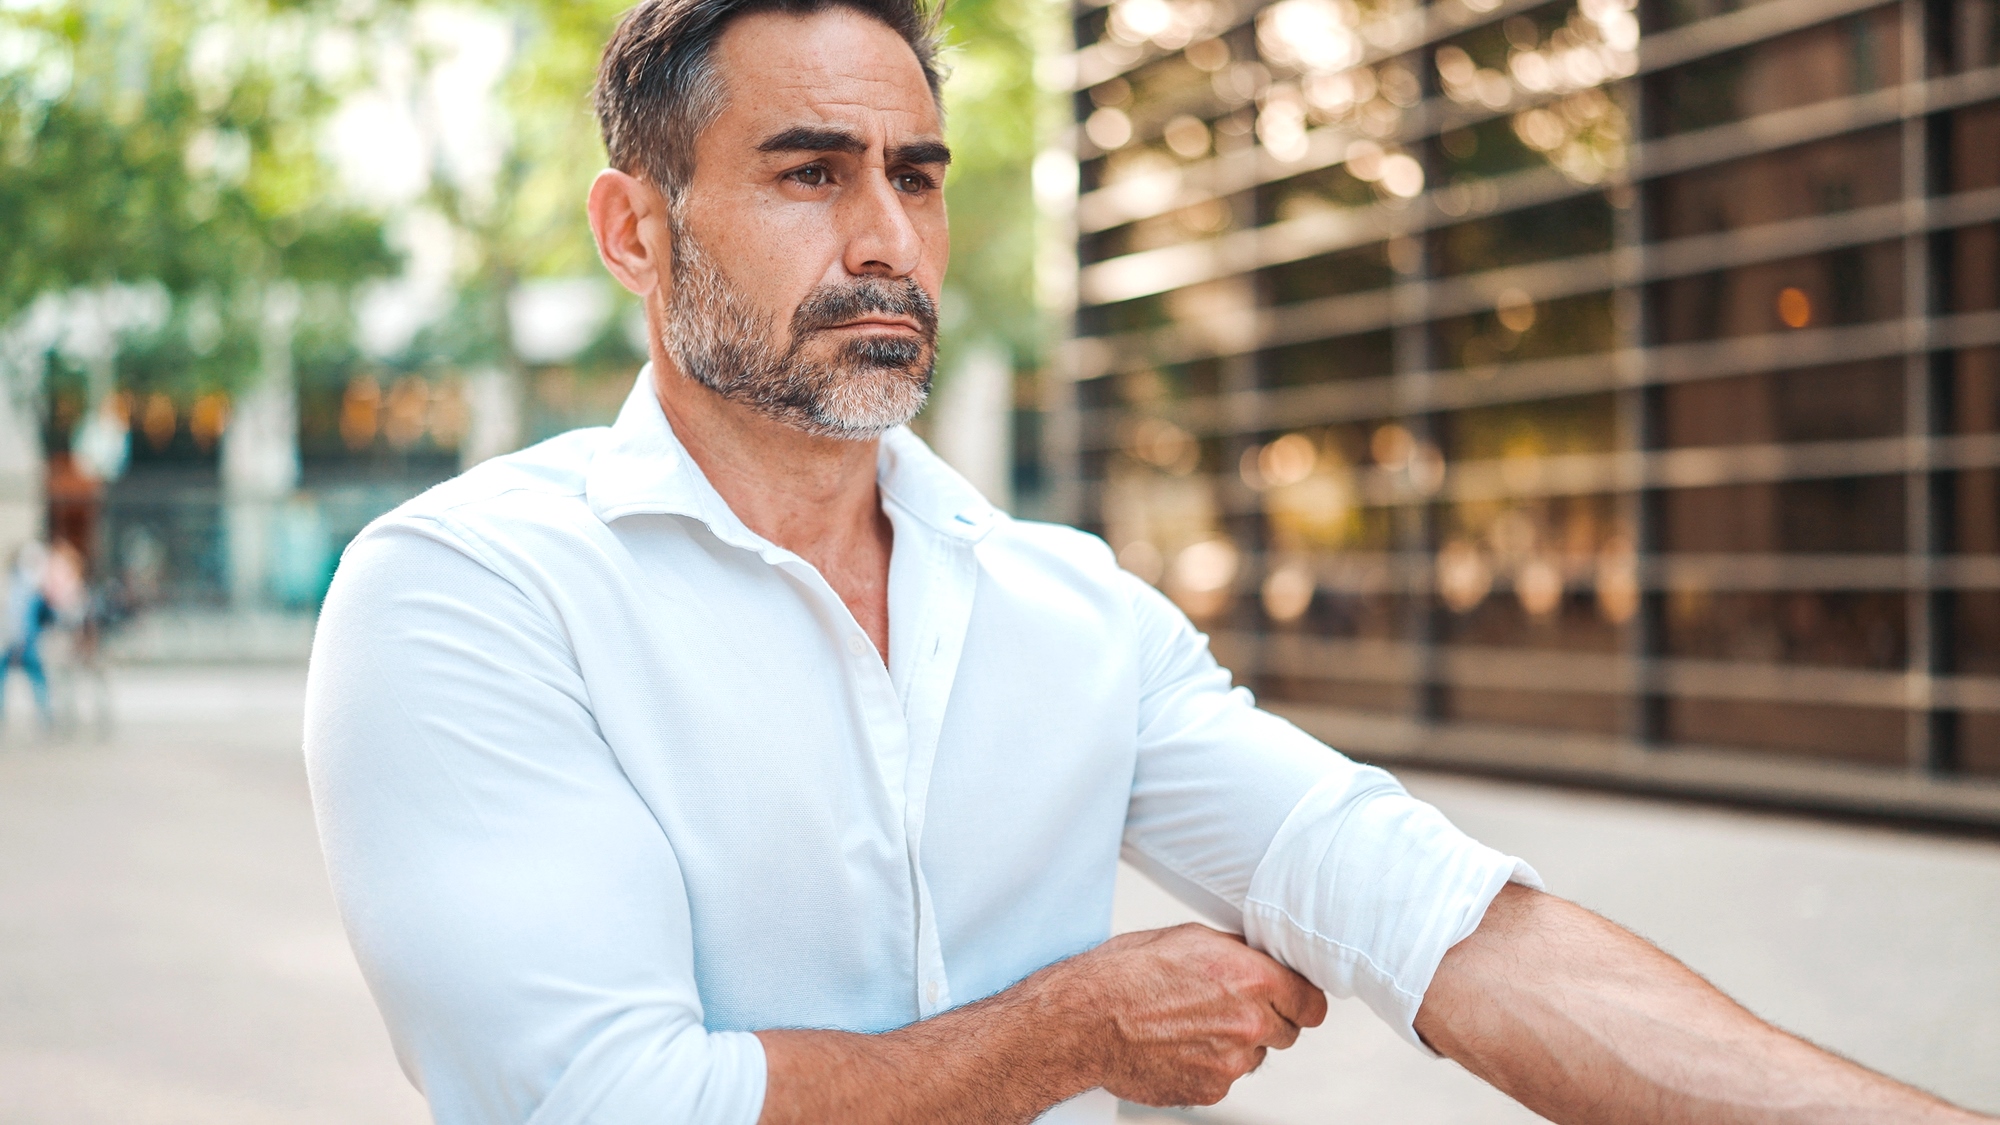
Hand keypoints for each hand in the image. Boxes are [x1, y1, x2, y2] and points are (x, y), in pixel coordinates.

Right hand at [1052, 923, 1327, 1106]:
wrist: (1082, 1022)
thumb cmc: (1126, 972)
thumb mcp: (1189, 938)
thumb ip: (1238, 953)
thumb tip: (1262, 959)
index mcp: (1254, 980)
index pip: (1313, 1003)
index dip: (1298, 999)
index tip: (1288, 998)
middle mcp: (1250, 1024)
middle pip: (1287, 1031)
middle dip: (1266, 1019)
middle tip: (1225, 1005)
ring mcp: (1231, 1064)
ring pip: (1253, 1056)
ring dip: (1233, 1043)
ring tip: (1187, 1023)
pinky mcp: (1209, 1091)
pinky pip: (1224, 1078)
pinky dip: (1207, 1065)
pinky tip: (1175, 1046)